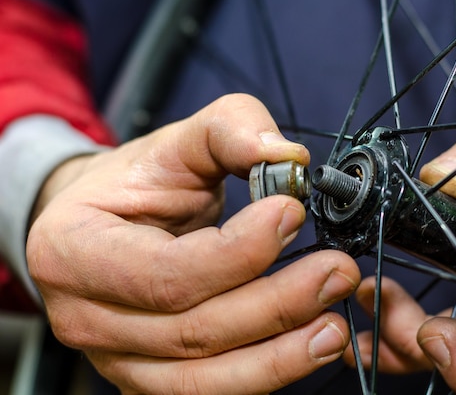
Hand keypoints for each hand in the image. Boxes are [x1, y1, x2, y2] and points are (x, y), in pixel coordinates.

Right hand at [27, 94, 360, 393]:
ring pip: (205, 377)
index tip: (291, 213)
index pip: (165, 272)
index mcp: (74, 252)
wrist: (105, 224)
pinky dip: (265, 373)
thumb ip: (230, 130)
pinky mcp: (150, 378)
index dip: (238, 252)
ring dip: (281, 355)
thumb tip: (288, 157)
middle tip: (337, 272)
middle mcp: (85, 317)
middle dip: (277, 304)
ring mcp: (116, 358)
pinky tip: (308, 347)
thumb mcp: (176, 142)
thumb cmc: (136, 186)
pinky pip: (212, 389)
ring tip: (334, 326)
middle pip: (193, 330)